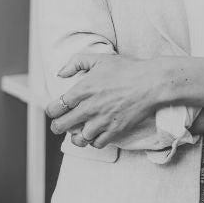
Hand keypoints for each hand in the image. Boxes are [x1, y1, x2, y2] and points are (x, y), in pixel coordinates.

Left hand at [45, 53, 159, 148]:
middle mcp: (89, 108)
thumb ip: (76, 62)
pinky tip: (95, 133)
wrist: (151, 82)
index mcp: (82, 89)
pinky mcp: (114, 130)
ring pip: (78, 139)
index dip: (52, 110)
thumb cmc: (127, 69)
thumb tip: (61, 73)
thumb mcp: (100, 58)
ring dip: (76, 136)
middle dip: (58, 126)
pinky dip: (94, 141)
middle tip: (61, 124)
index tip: (55, 110)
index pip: (55, 107)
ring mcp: (101, 121)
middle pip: (61, 126)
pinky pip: (97, 144)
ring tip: (78, 132)